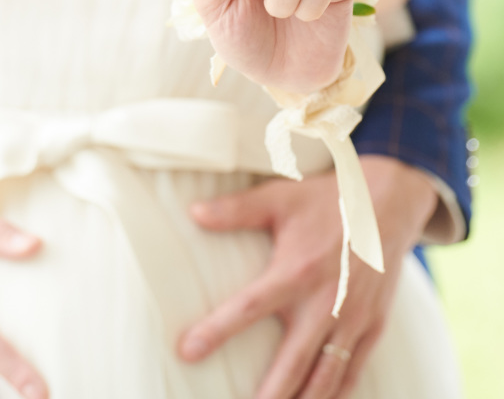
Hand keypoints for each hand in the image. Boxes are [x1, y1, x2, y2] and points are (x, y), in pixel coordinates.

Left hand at [177, 157, 438, 398]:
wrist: (389, 202)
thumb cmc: (326, 199)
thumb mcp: (280, 198)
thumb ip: (237, 210)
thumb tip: (193, 213)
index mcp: (296, 270)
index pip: (248, 308)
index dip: (216, 331)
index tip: (187, 351)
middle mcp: (325, 302)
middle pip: (292, 363)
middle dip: (270, 395)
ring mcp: (352, 318)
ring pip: (325, 378)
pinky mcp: (373, 326)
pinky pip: (353, 372)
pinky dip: (335, 395)